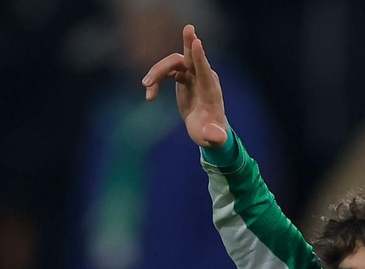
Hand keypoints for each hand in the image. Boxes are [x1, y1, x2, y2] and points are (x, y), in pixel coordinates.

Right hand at [141, 24, 228, 146]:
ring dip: (158, 72)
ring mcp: (192, 75)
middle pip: (191, 58)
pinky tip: (150, 95)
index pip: (205, 71)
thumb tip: (218, 138)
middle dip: (189, 44)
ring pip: (173, 63)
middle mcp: (203, 78)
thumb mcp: (212, 137)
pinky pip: (167, 72)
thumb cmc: (211, 133)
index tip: (197, 41)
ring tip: (146, 89)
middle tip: (183, 35)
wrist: (207, 129)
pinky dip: (156, 80)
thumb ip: (214, 136)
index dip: (200, 57)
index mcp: (211, 91)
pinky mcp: (183, 77)